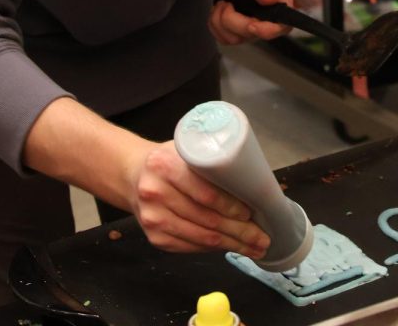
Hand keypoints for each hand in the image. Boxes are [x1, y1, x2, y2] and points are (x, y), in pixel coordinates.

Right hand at [126, 139, 270, 257]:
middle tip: (263, 238)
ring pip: (201, 237)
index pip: (205, 192)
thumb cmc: (170, 160)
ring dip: (232, 245)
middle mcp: (155, 193)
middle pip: (207, 219)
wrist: (134, 174)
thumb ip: (210, 161)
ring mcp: (153, 219)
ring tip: (255, 247)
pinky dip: (214, 248)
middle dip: (240, 232)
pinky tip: (231, 247)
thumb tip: (251, 183)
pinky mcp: (154, 238)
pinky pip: (191, 246)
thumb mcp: (186, 150)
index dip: (231, 206)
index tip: (251, 213)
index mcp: (165, 165)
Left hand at [209, 0, 295, 44]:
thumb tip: (272, 0)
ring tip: (224, 3)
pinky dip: (214, 25)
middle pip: (251, 35)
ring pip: (234, 39)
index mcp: (279, 4)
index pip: (281, 27)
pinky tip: (219, 9)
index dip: (266, 31)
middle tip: (228, 2)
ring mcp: (251, 26)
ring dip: (220, 21)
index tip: (251, 24)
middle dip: (233, 20)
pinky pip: (223, 38)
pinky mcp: (236, 29)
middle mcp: (267, 19)